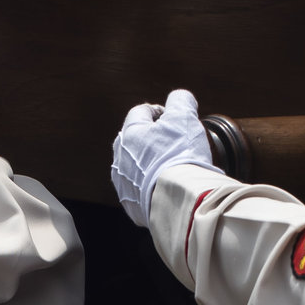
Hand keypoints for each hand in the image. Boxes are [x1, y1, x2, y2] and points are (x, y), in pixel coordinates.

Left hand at [110, 89, 214, 226]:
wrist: (178, 200)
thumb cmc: (180, 156)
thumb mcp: (184, 117)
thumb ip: (181, 101)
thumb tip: (180, 98)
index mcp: (130, 133)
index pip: (141, 112)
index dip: (160, 111)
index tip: (174, 119)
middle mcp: (120, 157)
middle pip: (136, 140)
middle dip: (154, 139)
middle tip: (175, 143)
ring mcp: (123, 183)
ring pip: (136, 167)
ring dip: (151, 164)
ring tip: (172, 168)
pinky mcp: (131, 205)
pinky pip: (141, 191)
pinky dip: (153, 187)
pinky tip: (168, 187)